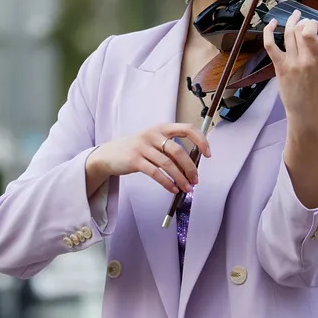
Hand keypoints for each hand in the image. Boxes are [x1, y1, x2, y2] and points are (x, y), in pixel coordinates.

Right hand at [88, 123, 211, 194]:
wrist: (109, 155)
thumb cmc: (137, 149)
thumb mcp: (153, 142)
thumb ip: (170, 148)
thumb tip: (192, 166)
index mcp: (162, 128)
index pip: (187, 129)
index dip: (200, 140)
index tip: (208, 154)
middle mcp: (153, 134)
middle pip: (178, 151)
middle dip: (190, 168)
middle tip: (196, 180)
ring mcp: (143, 146)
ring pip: (167, 164)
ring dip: (180, 178)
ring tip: (187, 188)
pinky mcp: (135, 160)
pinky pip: (155, 173)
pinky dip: (167, 183)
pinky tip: (173, 189)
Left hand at [262, 10, 317, 122]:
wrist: (307, 111)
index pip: (309, 31)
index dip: (312, 23)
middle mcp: (304, 59)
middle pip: (298, 30)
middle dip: (303, 22)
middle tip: (307, 23)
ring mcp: (290, 63)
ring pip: (287, 34)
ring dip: (290, 21)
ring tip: (294, 15)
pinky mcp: (279, 67)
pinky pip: (270, 46)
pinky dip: (268, 32)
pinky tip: (272, 23)